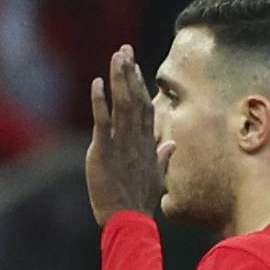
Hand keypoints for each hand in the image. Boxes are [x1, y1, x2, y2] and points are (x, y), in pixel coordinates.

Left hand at [84, 45, 164, 225]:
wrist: (128, 219)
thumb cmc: (139, 200)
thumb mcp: (156, 175)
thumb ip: (163, 156)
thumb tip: (172, 143)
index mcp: (146, 142)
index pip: (144, 106)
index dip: (139, 85)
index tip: (135, 66)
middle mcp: (136, 138)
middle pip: (135, 98)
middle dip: (130, 72)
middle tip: (124, 49)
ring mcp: (121, 143)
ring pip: (122, 104)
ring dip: (119, 79)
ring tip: (116, 56)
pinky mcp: (104, 150)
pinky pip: (102, 121)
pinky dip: (100, 101)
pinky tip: (97, 83)